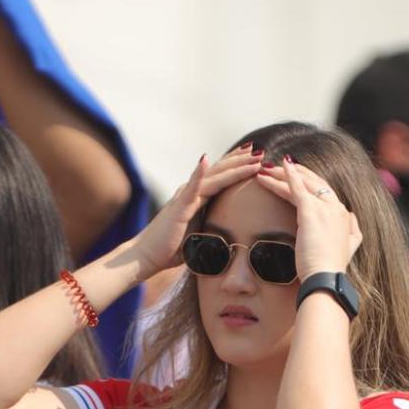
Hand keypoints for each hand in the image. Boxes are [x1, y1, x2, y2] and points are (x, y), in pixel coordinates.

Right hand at [132, 148, 262, 281]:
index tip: (256, 158)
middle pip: (221, 171)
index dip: (238, 166)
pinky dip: (198, 173)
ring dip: (233, 165)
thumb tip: (226, 233)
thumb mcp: (198, 235)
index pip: (221, 177)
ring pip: (214, 176)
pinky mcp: (179, 207)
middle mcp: (191, 192)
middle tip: (262, 151)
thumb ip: (209, 226)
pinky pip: (191, 188)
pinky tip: (205, 160)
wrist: (146, 257)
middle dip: (242, 160)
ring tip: (252, 155)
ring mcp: (185, 197)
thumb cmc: (169, 249)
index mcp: (196, 197)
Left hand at [256, 156, 361, 280]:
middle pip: (313, 181)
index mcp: (342, 214)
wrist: (326, 279)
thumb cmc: (331, 269)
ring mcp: (324, 207)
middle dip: (296, 172)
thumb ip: (353, 231)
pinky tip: (271, 171)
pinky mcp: (310, 211)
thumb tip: (352, 218)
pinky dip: (285, 176)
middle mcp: (335, 206)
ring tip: (266, 169)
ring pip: (302, 183)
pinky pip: (295, 188)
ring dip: (282, 174)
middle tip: (278, 166)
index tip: (297, 176)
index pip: (324, 190)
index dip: (309, 181)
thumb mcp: (350, 247)